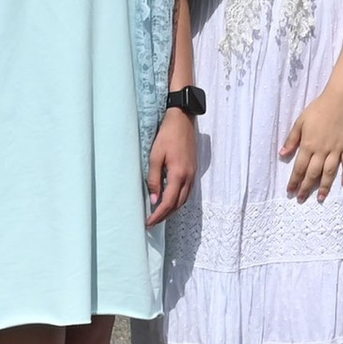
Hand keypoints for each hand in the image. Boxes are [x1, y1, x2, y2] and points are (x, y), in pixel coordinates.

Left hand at [147, 108, 197, 226]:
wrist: (183, 121)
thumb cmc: (167, 137)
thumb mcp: (155, 157)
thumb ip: (154, 179)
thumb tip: (154, 200)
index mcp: (178, 174)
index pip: (168, 202)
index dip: (158, 215)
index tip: (148, 222)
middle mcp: (189, 177)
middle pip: (178, 204)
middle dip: (165, 216)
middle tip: (152, 223)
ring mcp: (193, 174)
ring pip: (184, 199)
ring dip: (173, 210)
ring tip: (160, 215)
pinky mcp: (194, 170)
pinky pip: (188, 191)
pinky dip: (179, 200)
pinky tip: (171, 201)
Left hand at [281, 86, 342, 203]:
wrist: (340, 99)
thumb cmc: (318, 109)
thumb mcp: (300, 122)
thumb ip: (292, 139)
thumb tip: (282, 155)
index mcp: (308, 144)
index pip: (299, 168)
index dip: (294, 181)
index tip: (290, 192)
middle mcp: (322, 150)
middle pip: (313, 173)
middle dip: (306, 188)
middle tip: (301, 199)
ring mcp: (337, 149)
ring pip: (329, 172)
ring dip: (324, 186)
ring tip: (320, 198)